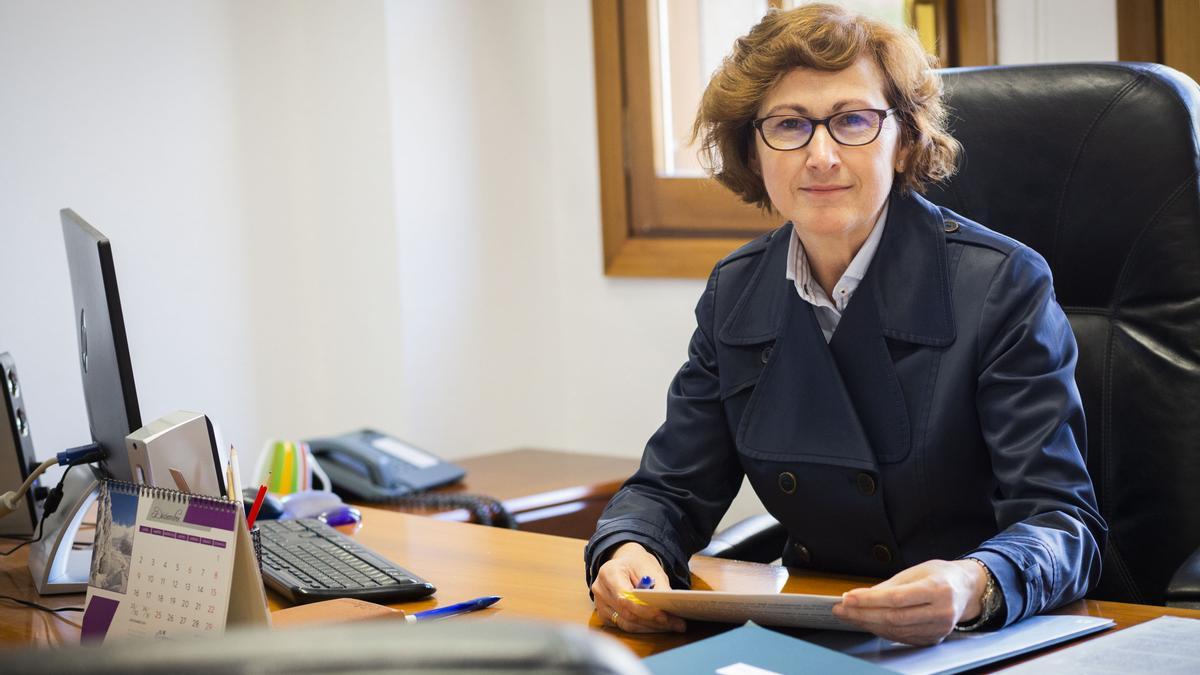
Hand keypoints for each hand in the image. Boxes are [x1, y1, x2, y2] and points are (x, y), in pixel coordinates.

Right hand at [590, 542, 686, 632]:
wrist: (625, 564)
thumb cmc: (637, 564)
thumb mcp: (650, 568)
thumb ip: (659, 587)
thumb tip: (670, 607)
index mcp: (609, 573)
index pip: (625, 597)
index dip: (645, 609)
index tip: (665, 616)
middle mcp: (600, 590)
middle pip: (627, 613)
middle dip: (653, 621)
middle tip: (676, 624)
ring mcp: (600, 604)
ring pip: (627, 623)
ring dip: (651, 627)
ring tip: (672, 626)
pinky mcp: (604, 615)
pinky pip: (625, 626)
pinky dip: (643, 628)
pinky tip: (658, 625)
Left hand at [831, 559, 985, 645]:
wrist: (967, 589)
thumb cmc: (940, 576)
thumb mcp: (915, 571)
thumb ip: (888, 586)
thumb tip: (861, 596)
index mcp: (937, 589)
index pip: (896, 598)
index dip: (869, 600)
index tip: (848, 598)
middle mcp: (941, 612)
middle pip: (894, 618)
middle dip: (863, 614)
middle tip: (842, 609)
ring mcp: (939, 628)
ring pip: (897, 631)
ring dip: (869, 624)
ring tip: (850, 616)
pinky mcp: (935, 639)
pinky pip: (903, 638)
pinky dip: (882, 631)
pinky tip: (869, 623)